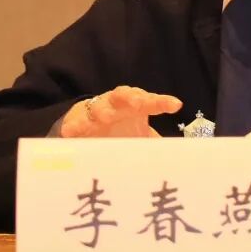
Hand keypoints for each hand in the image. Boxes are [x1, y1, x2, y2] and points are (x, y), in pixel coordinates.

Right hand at [60, 86, 181, 137]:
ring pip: (99, 106)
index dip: (162, 102)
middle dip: (132, 98)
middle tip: (139, 104)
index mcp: (135, 105)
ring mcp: (96, 110)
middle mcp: (116, 103)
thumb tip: (179, 156)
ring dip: (103, 111)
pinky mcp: (77, 120)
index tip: (176, 105)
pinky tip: (71, 132)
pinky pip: (75, 121)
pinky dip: (73, 126)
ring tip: (106, 118)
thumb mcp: (140, 137)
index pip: (151, 101)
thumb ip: (156, 143)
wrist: (90, 129)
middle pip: (124, 95)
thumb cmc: (122, 130)